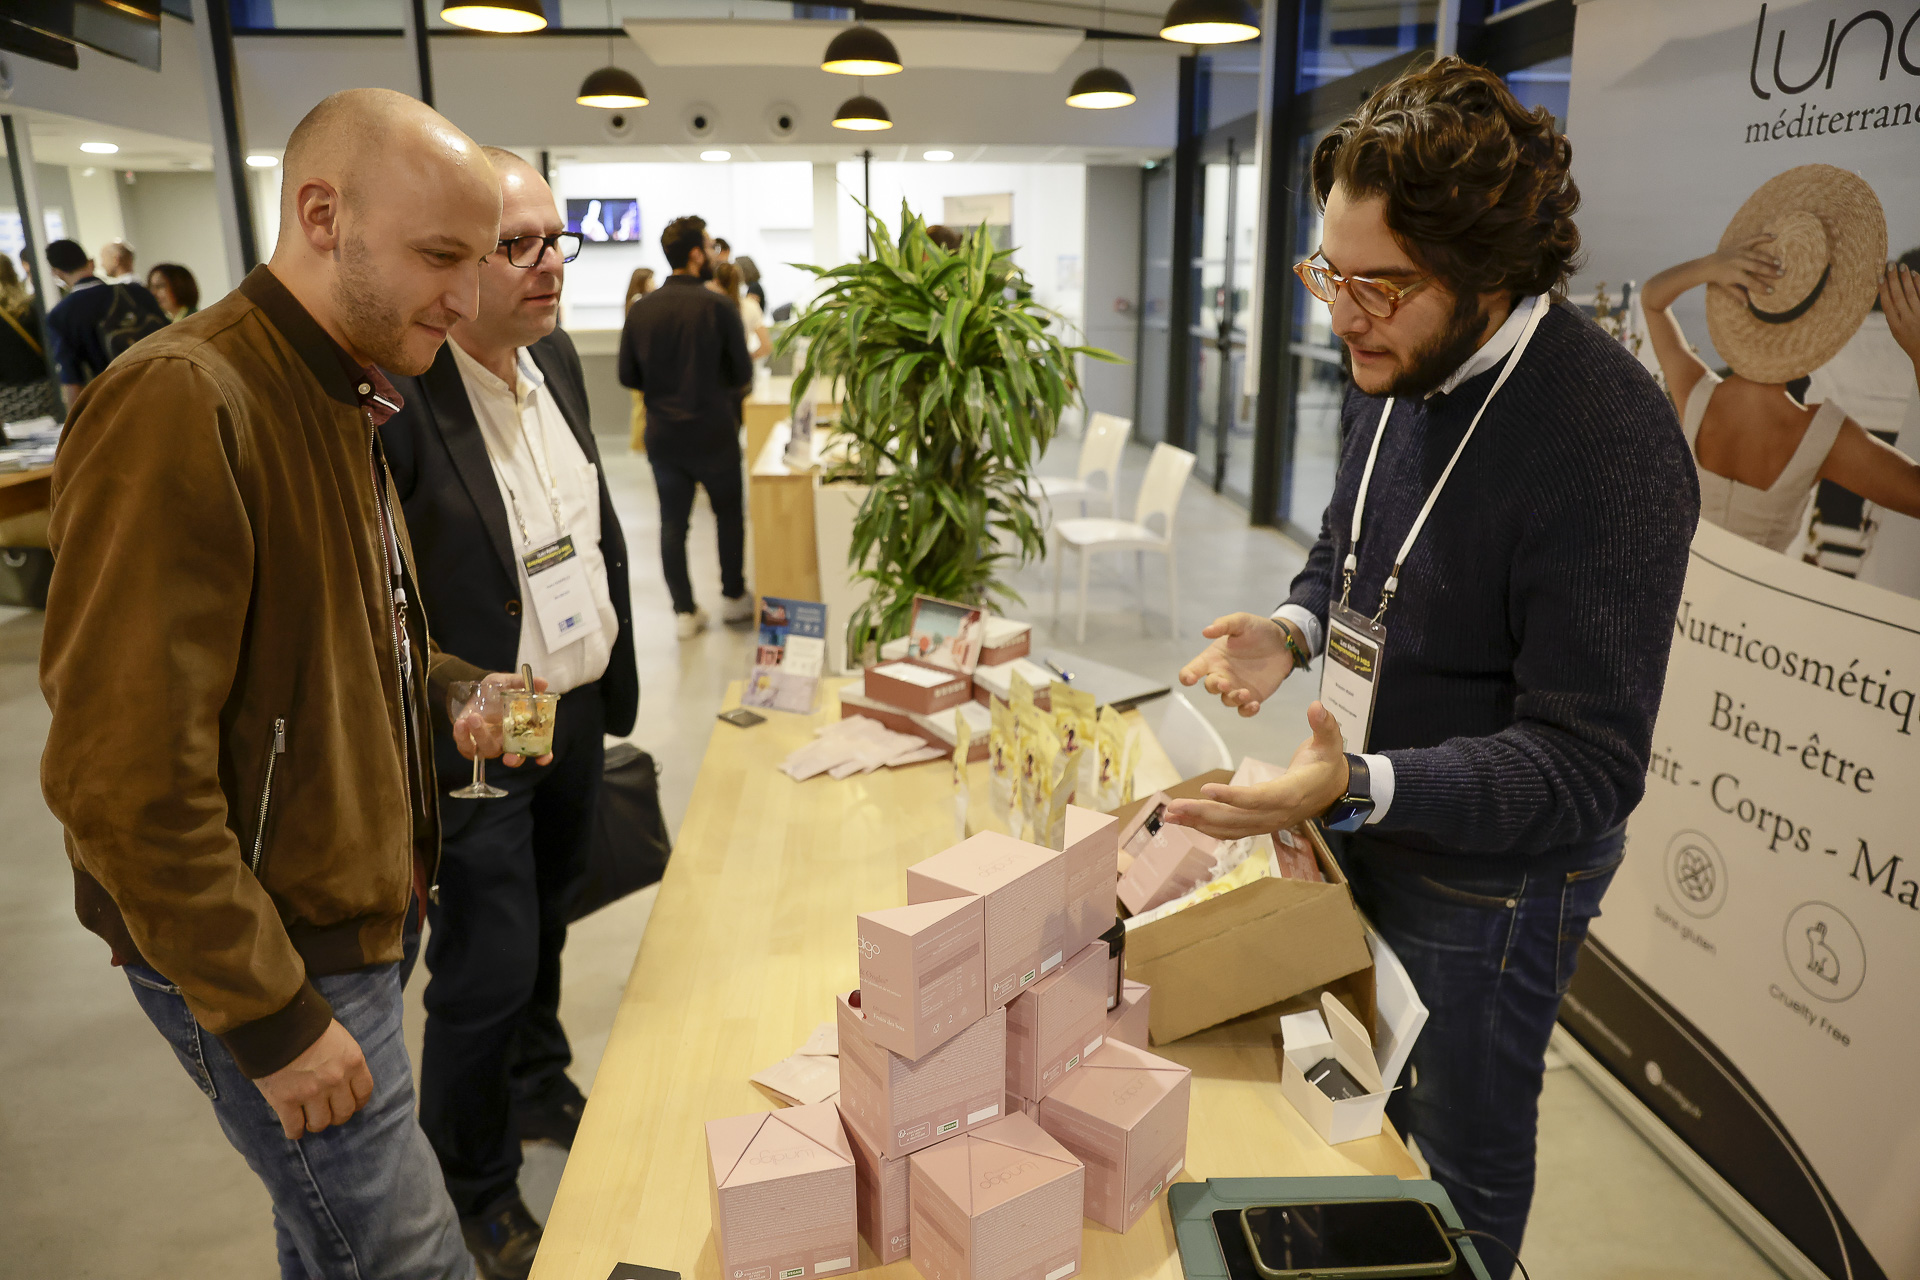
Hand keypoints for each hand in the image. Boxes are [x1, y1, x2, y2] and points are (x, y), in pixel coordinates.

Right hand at [253, 1018, 373, 1139]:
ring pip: (321, 1123)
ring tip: (309, 1120)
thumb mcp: (338, 1037)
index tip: (349, 1104)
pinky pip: (294, 1127)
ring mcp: (311, 1092)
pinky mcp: (286, 1100)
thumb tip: (343, 1076)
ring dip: (315, 1124)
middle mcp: (336, 1080)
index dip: (356, 1102)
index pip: (364, 1092)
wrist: (275, 1021)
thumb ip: (343, 1059)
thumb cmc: (307, 1025)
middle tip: (326, 1113)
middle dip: (336, 1115)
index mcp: (352, 1062)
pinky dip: (295, 1131)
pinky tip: (294, 1130)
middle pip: (344, 1112)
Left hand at [453, 673, 553, 766]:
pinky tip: (462, 722)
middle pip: (514, 757)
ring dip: (481, 736)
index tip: (543, 759)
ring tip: (474, 717)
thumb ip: (522, 683)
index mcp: (523, 730)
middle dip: (513, 759)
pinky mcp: (469, 745)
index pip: (538, 749)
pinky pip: (466, 747)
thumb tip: (543, 683)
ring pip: (488, 750)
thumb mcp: (507, 682)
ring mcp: (488, 744)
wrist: (472, 691)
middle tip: (509, 757)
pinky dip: (462, 736)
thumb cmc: (496, 690)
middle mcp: (508, 741)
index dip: (543, 756)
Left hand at [1161, 701, 1349, 838]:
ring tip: (1170, 816)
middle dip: (1203, 814)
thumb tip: (1317, 705)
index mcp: (1292, 793)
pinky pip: (1232, 830)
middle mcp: (1277, 814)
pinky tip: (1186, 822)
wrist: (1335, 791)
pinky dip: (1208, 828)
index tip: (1206, 789)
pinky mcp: (1261, 824)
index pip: (1259, 798)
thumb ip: (1324, 724)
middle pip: (1237, 818)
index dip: (1233, 797)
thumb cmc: (1327, 763)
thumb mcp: (1330, 742)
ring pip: (1230, 828)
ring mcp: (1268, 823)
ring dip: (1199, 823)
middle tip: (1173, 807)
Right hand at [1178, 613, 1295, 717]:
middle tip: (1226, 683)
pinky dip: (1246, 711)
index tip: (1190, 679)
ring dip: (1233, 699)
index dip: (1187, 676)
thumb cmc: (1258, 630)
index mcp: (1213, 658)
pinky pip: (1244, 710)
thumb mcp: (1241, 621)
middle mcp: (1222, 674)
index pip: (1192, 670)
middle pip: (1210, 687)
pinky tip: (1254, 705)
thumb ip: (1224, 624)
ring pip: (1227, 700)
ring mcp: (1236, 687)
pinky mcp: (1252, 696)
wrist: (1283, 643)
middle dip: (1215, 686)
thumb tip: (1206, 631)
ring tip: (1245, 692)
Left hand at [1703, 234, 1784, 297]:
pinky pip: (1753, 239)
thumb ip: (1738, 295)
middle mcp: (1738, 262)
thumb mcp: (1727, 287)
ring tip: (1779, 263)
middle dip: (1770, 271)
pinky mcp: (1740, 245)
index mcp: (1735, 274)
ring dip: (1769, 258)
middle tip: (1782, 274)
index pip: (1750, 282)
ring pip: (1757, 255)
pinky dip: (1764, 237)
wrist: (1708, 265)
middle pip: (1757, 267)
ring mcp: (1739, 252)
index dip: (1761, 287)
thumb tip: (1747, 306)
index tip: (1772, 291)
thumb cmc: (1719, 278)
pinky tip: (1775, 236)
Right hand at [1881, 262, 1919, 367]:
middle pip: (1899, 296)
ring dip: (1906, 279)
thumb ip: (1894, 317)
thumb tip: (1888, 297)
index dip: (1883, 289)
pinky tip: (1915, 274)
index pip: (1888, 304)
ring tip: (1902, 266)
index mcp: (1896, 326)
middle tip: (1890, 265)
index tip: (1879, 276)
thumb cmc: (1910, 341)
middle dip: (1893, 279)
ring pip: (1911, 294)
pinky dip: (1919, 284)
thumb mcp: (1897, 333)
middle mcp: (1907, 320)